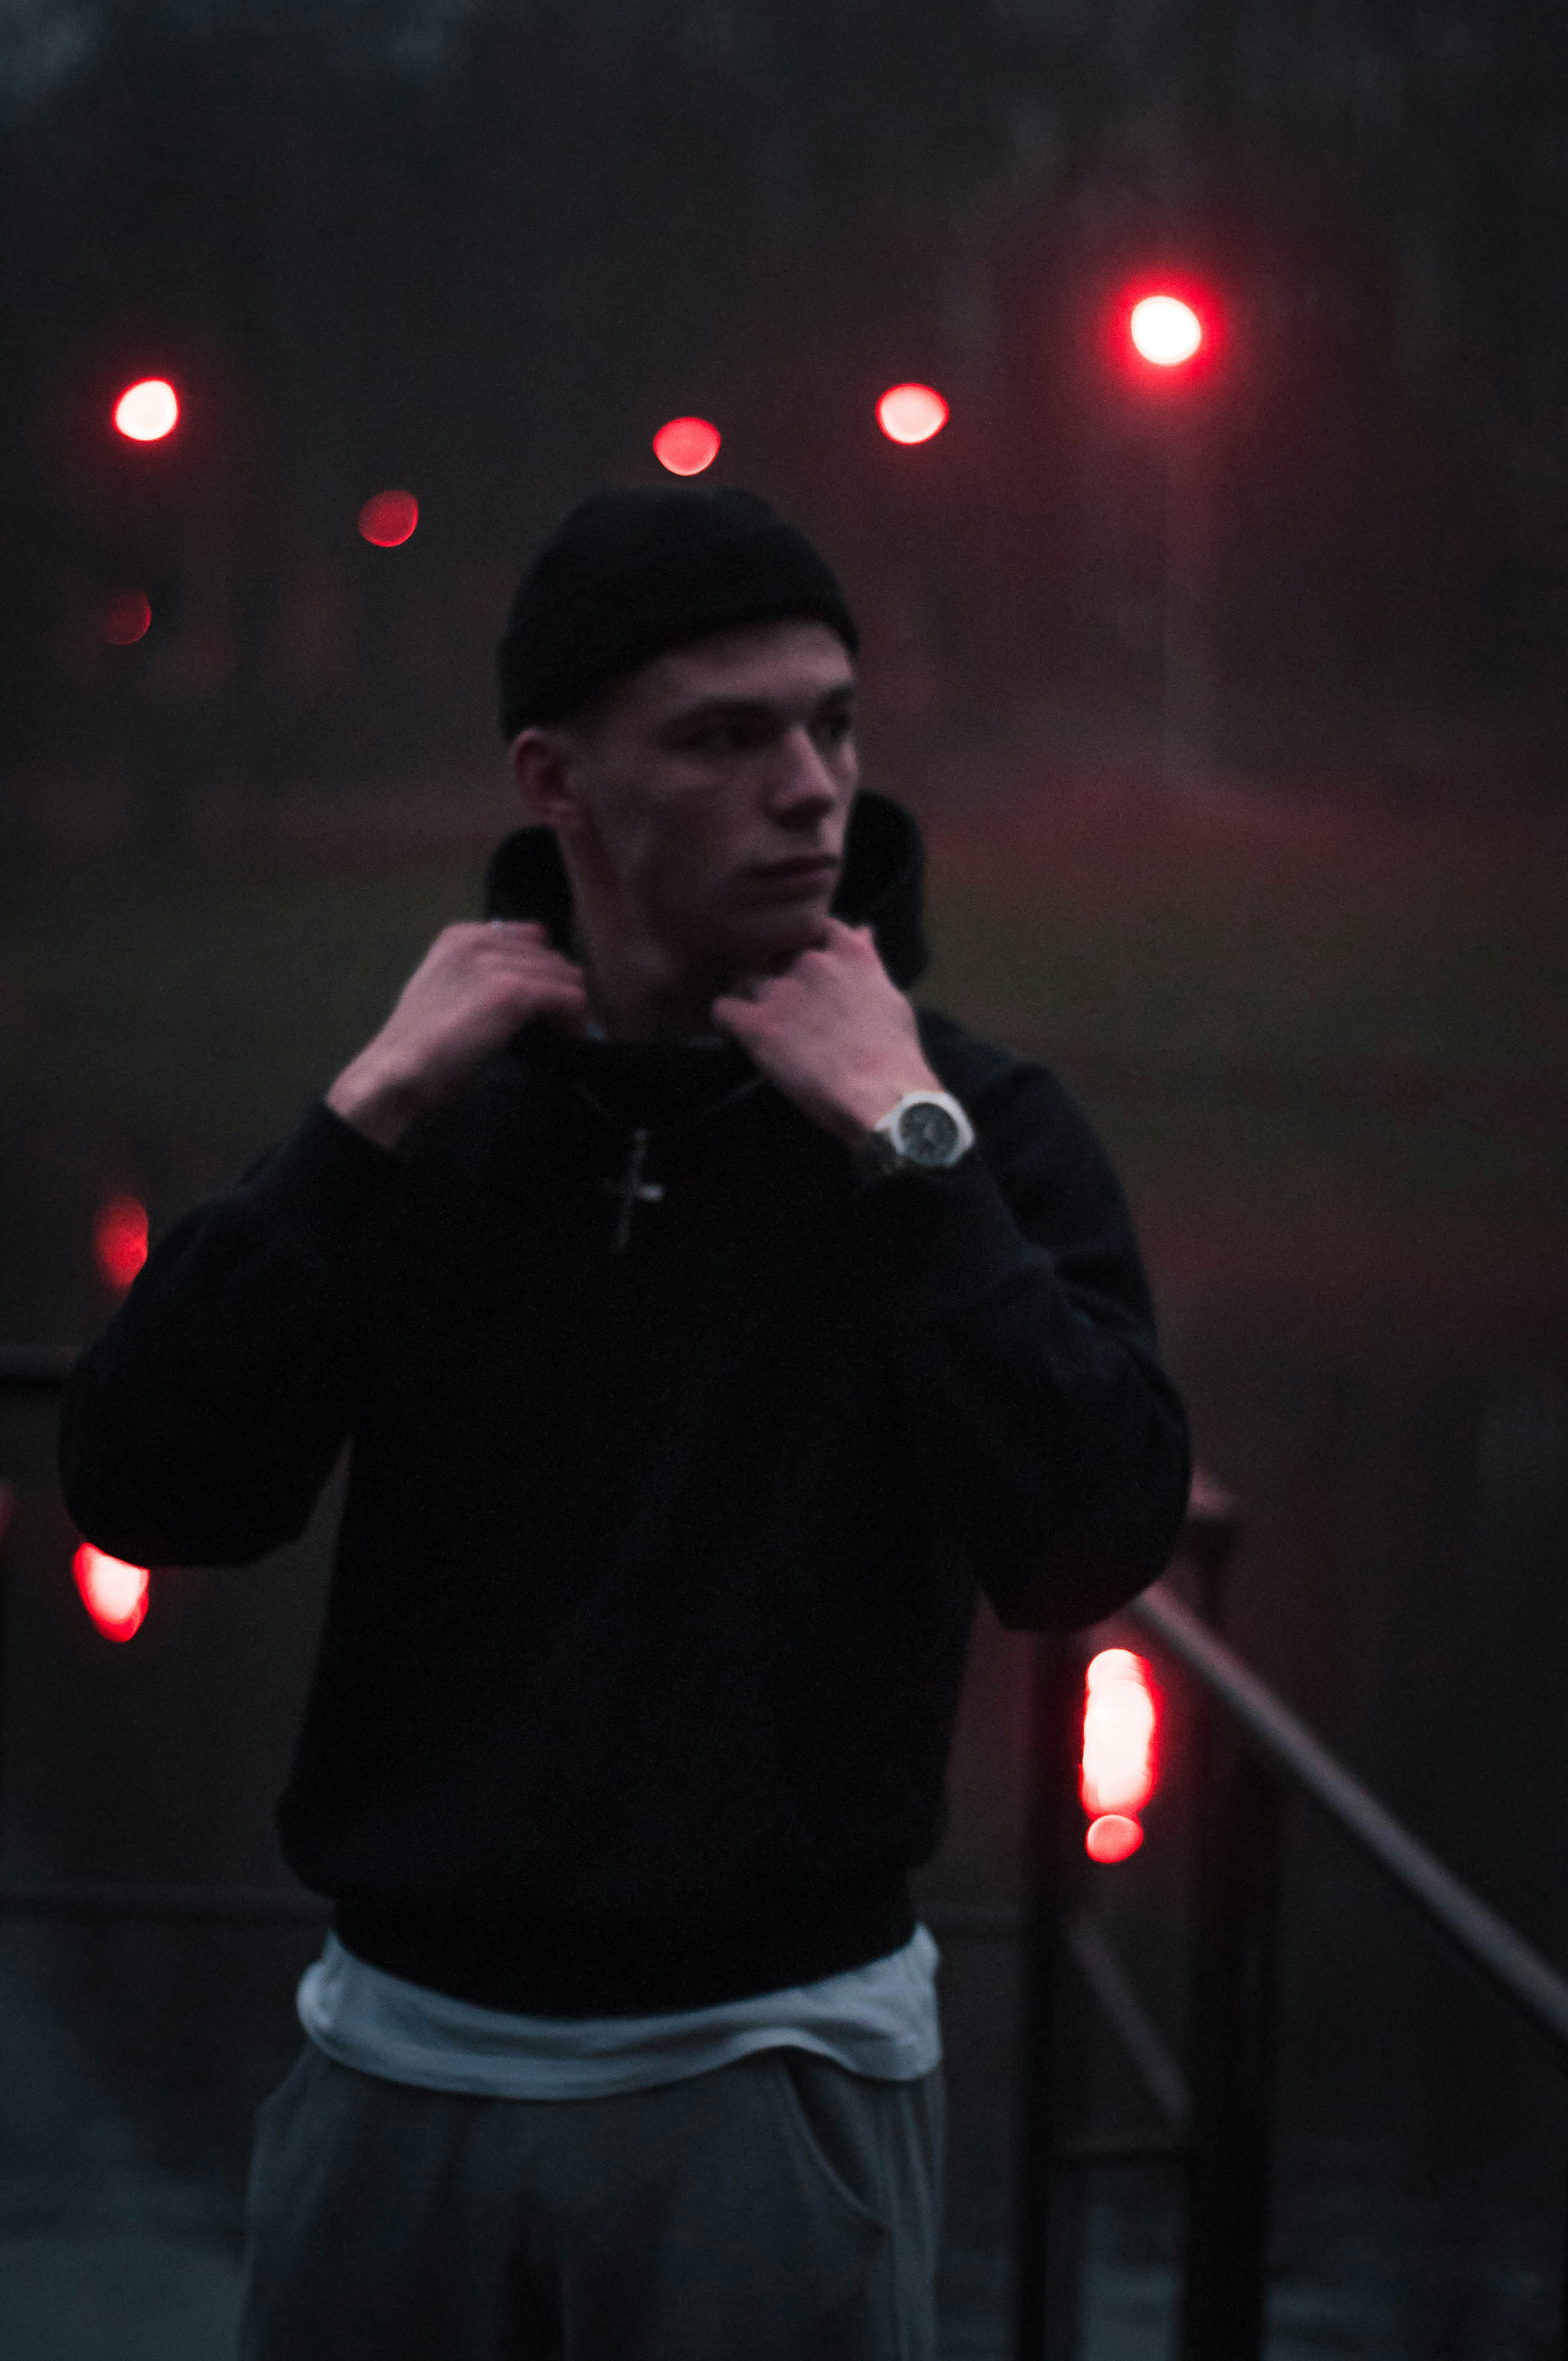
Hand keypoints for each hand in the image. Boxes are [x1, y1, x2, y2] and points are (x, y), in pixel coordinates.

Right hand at [327, 921, 588, 1147]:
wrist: (397, 1070)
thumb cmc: (421, 1044)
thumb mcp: (445, 991)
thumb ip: (479, 975)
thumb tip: (532, 984)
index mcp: (461, 935)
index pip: (531, 939)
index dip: (543, 972)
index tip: (545, 1004)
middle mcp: (479, 940)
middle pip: (552, 958)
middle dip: (560, 991)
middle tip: (561, 1025)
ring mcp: (495, 964)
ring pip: (566, 976)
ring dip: (571, 1007)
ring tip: (565, 1034)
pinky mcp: (512, 992)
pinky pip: (569, 997)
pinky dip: (575, 1020)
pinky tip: (567, 1039)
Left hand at [710, 918, 941, 1144]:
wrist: (883, 1094)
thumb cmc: (896, 1053)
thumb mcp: (890, 995)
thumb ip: (867, 961)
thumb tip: (863, 931)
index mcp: (848, 951)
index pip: (813, 928)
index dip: (804, 947)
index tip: (803, 967)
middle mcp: (810, 960)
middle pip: (775, 954)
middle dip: (776, 973)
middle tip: (783, 1004)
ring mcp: (780, 990)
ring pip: (747, 978)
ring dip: (751, 996)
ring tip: (761, 1020)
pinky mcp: (757, 1024)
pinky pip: (723, 1009)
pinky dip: (727, 1020)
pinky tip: (737, 1033)